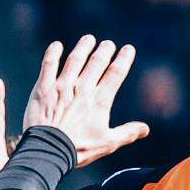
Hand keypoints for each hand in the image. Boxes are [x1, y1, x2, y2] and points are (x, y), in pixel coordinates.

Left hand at [22, 36, 149, 166]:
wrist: (49, 150)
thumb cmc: (79, 148)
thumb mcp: (107, 143)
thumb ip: (127, 133)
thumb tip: (146, 129)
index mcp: (99, 101)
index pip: (115, 74)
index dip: (123, 59)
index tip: (128, 49)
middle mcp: (82, 89)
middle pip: (96, 62)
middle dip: (105, 50)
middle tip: (108, 44)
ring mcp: (62, 86)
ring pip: (75, 59)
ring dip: (83, 47)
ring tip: (89, 39)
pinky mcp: (44, 88)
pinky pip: (48, 65)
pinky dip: (53, 53)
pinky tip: (57, 45)